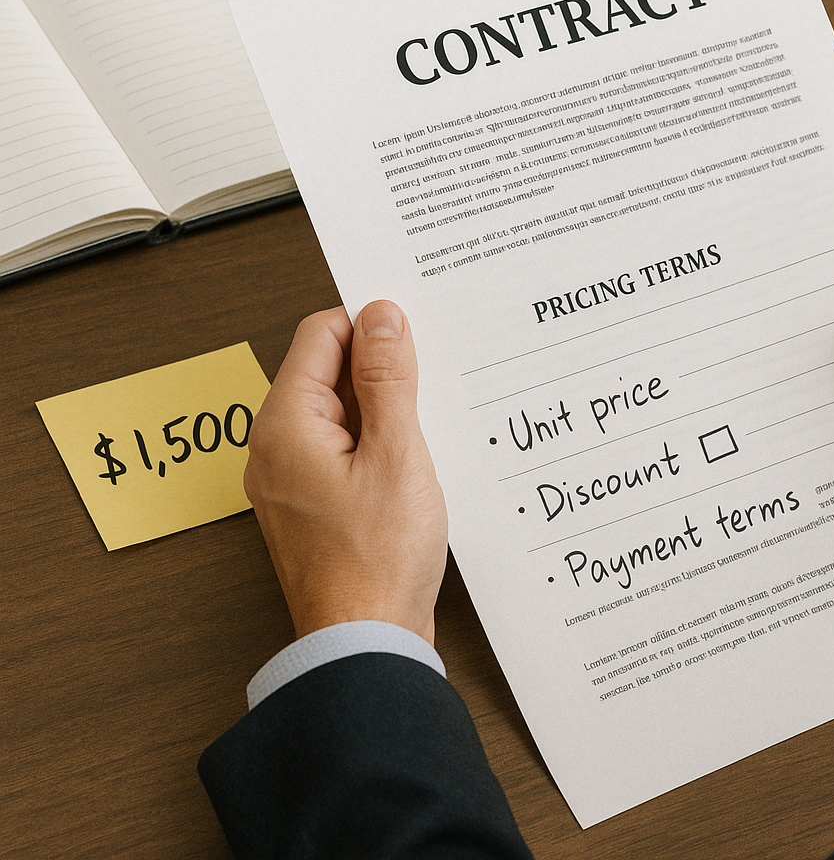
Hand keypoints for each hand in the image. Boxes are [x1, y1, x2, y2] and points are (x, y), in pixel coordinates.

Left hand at [244, 301, 447, 641]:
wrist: (365, 642)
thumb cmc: (376, 561)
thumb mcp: (397, 454)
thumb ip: (388, 379)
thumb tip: (382, 318)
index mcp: (285, 426)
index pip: (319, 335)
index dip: (371, 327)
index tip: (416, 337)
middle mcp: (275, 449)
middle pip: (328, 372)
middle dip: (382, 369)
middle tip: (431, 386)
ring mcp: (291, 480)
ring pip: (341, 413)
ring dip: (386, 411)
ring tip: (427, 434)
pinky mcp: (313, 505)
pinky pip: (344, 451)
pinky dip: (379, 445)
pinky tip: (414, 465)